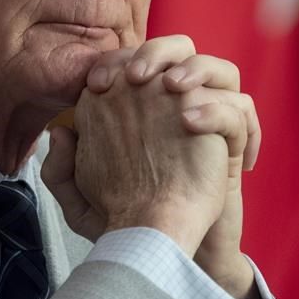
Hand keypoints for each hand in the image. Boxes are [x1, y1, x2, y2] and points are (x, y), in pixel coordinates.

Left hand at [47, 36, 262, 298]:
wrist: (160, 247)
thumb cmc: (121, 220)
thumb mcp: (80, 202)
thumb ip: (60, 171)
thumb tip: (61, 133)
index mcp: (136, 104)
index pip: (133, 58)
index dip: (115, 62)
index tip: (97, 85)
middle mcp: (173, 104)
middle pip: (180, 50)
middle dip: (160, 51)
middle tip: (138, 76)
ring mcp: (205, 120)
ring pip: (221, 70)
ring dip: (198, 69)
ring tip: (174, 87)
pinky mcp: (229, 143)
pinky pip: (238, 113)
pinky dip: (218, 111)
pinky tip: (190, 125)